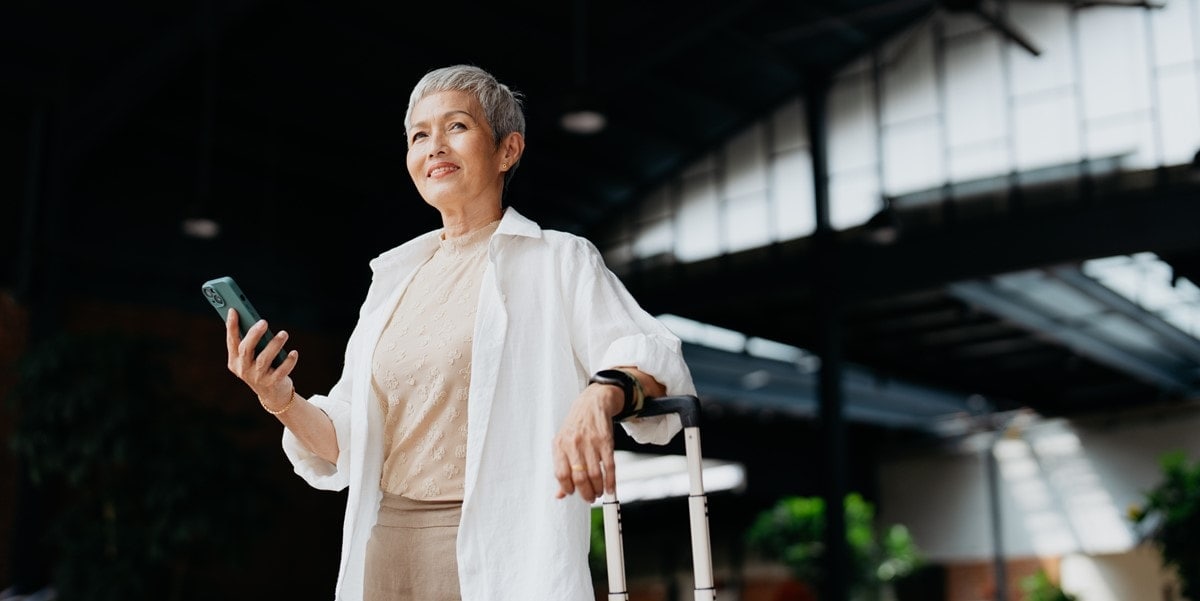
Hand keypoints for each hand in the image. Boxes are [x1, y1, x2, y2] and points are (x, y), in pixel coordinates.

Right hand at [225, 308, 298, 410]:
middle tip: (264, 321)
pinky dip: (288, 361)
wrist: (272, 394)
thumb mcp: (253, 356)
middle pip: (246, 349)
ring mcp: (257, 377)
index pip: (231, 341)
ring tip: (284, 333)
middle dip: (254, 334)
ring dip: (274, 345)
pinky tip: (294, 352)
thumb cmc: (261, 367)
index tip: (234, 310)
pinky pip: (281, 371)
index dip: (231, 326)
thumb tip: (256, 320)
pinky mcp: (272, 383)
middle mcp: (244, 370)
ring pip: (264, 359)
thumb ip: (252, 341)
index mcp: (235, 361)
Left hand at [552, 383, 623, 502]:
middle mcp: (574, 444)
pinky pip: (609, 466)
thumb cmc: (576, 426)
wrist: (592, 403)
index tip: (574, 493)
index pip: (561, 474)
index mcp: (560, 445)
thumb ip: (561, 468)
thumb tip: (560, 493)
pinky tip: (609, 488)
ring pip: (595, 474)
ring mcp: (591, 443)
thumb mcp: (563, 443)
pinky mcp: (606, 442)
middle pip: (579, 477)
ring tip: (598, 492)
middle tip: (589, 498)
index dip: (568, 488)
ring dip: (598, 489)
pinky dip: (611, 481)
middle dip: (586, 493)